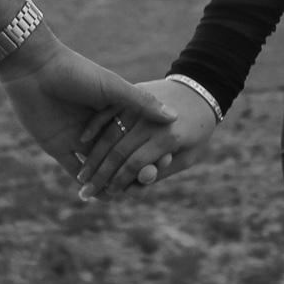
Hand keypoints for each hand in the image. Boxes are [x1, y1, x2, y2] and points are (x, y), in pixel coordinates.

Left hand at [0, 34, 177, 179]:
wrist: (36, 70)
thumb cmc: (77, 72)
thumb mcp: (113, 87)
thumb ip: (141, 103)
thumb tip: (173, 117)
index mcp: (111, 107)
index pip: (133, 132)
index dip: (148, 146)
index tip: (168, 160)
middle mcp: (96, 124)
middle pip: (117, 150)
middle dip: (131, 167)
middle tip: (149, 183)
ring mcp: (77, 137)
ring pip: (98, 164)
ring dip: (110, 180)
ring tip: (128, 195)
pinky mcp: (58, 147)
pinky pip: (76, 170)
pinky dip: (89, 184)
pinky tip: (103, 197)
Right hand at [75, 77, 218, 199]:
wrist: (201, 88)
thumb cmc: (199, 129)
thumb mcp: (189, 156)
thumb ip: (162, 171)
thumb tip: (137, 186)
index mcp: (168, 136)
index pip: (136, 163)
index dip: (120, 181)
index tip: (109, 195)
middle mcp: (151, 120)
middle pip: (119, 151)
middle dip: (101, 175)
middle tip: (86, 192)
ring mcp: (141, 103)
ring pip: (111, 133)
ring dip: (94, 156)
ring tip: (82, 175)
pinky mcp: (133, 90)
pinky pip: (110, 110)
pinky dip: (96, 126)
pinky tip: (83, 141)